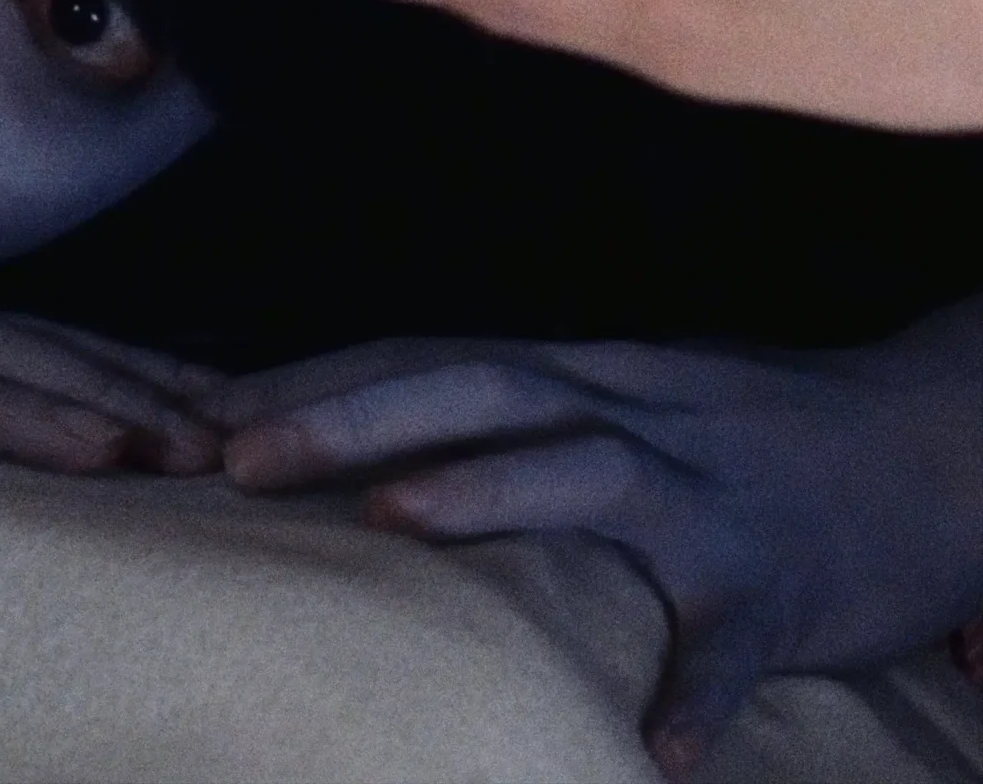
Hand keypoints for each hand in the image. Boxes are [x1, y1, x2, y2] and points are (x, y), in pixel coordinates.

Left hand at [204, 312, 982, 777]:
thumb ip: (498, 412)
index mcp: (578, 377)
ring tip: (392, 524)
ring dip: (488, 493)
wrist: (933, 449)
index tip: (193, 410)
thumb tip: (349, 437)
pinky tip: (657, 749)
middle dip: (353, 417)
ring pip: (590, 475)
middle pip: (479, 390)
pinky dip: (697, 691)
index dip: (311, 379)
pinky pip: (733, 642)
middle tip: (236, 457)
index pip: (424, 359)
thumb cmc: (736, 433)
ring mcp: (703, 498)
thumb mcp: (617, 398)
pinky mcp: (778, 586)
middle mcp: (629, 416)